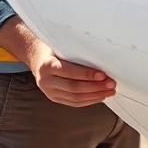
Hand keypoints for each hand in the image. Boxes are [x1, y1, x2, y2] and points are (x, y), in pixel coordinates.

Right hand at [0, 17, 114, 106]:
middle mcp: (46, 81)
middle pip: (73, 88)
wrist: (36, 56)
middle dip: (95, 87)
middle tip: (111, 84)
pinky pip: (73, 103)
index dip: (87, 75)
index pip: (69, 72)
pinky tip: (100, 97)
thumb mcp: (60, 44)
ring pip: (74, 98)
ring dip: (95, 96)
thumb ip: (75, 51)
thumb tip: (101, 55)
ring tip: (110, 92)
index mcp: (47, 65)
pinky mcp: (54, 98)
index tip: (103, 75)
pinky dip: (88, 101)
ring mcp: (49, 92)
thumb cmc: (53, 47)